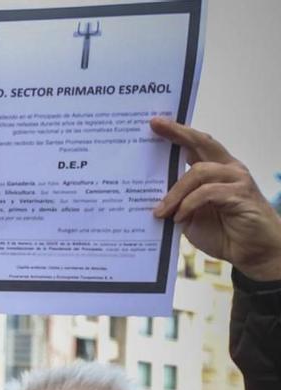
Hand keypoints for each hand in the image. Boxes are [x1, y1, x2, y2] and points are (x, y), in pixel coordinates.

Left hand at [152, 119, 280, 281]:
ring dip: (175, 192)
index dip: (177, 132)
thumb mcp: (192, 217)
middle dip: (178, 134)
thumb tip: (151, 199)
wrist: (253, 252)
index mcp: (217, 170)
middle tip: (155, 126)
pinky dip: (189, 204)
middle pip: (202, 144)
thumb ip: (177, 203)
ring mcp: (237, 179)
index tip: (155, 123)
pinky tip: (179, 218)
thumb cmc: (224, 233)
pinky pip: (208, 192)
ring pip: (199, 171)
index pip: (196, 145)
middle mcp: (229, 169)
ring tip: (160, 211)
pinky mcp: (241, 195)